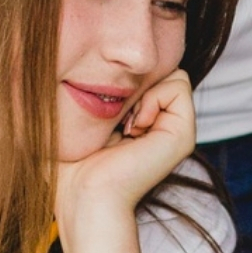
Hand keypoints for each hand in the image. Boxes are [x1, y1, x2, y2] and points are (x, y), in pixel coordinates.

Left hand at [55, 69, 195, 241]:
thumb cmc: (68, 164)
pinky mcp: (184, 134)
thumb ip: (85, 88)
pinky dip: (154, 98)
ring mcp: (176, 130)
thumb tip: (84, 56)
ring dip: (142, 92)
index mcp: (141, 122)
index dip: (120, 80)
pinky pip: (179, 84)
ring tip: (125, 127)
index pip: (142, 72)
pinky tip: (135, 128)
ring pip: (171, 72)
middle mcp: (162, 124)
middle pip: (156, 69)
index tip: (102, 114)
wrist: (84, 195)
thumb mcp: (75, 117)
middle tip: (115, 123)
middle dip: (132, 85)